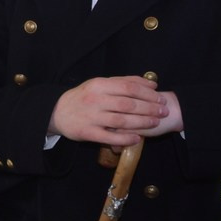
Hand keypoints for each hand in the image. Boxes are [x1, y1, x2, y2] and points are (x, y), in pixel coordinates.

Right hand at [50, 78, 181, 146]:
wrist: (57, 112)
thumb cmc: (83, 97)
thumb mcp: (99, 84)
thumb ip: (123, 82)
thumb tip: (149, 84)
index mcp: (99, 85)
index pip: (129, 88)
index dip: (148, 93)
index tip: (160, 98)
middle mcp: (95, 100)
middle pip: (128, 104)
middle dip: (149, 108)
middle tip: (163, 111)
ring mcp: (91, 117)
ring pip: (122, 121)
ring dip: (142, 122)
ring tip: (155, 122)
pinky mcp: (87, 133)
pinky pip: (110, 137)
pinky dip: (126, 138)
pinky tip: (138, 138)